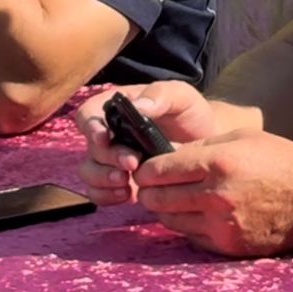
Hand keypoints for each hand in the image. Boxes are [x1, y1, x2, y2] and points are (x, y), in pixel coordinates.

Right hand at [76, 81, 218, 205]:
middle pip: (91, 147)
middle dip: (108, 157)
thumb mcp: (180, 96)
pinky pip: (98, 192)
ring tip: (126, 184)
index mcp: (116, 107)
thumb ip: (159, 95)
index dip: (91, 126)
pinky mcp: (118, 183)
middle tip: (132, 163)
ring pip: (89, 171)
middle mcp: (109, 133)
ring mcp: (111, 160)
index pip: (88, 113)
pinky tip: (127, 195)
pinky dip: (106, 196)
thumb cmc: (189, 113)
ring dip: (103, 179)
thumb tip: (138, 106)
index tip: (105, 138)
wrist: (204, 142)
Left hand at [133, 130, 292, 256]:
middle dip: (147, 192)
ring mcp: (221, 224)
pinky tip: (192, 215)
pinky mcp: (228, 245)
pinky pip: (191, 237)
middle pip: (158, 198)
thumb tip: (168, 155)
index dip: (145, 170)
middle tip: (147, 187)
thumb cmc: (278, 160)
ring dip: (164, 211)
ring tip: (168, 200)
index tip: (142, 169)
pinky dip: (186, 226)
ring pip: (171, 221)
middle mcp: (215, 195)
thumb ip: (202, 146)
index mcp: (217, 162)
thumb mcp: (241, 138)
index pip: (161, 170)